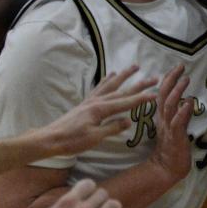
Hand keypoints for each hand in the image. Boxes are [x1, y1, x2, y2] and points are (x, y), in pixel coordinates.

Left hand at [37, 66, 156, 155]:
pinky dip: (107, 80)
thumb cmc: (72, 141)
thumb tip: (129, 121)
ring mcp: (91, 101)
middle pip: (122, 91)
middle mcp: (97, 101)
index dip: (142, 99)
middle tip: (154, 78)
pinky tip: (111, 75)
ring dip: (124, 76)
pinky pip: (100, 88)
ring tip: (134, 67)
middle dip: (139, 84)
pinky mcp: (86, 104)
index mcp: (101, 109)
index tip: (156, 94)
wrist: (50, 139)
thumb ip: (112, 127)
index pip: (126, 103)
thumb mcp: (95, 137)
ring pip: (111, 85)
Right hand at [149, 64, 193, 182]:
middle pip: (164, 96)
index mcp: (163, 118)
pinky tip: (189, 102)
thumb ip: (179, 116)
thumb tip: (187, 102)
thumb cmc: (172, 150)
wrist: (166, 170)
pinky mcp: (175, 138)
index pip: (162, 95)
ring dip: (177, 92)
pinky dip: (183, 112)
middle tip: (180, 66)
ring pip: (170, 106)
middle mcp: (164, 121)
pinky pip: (178, 123)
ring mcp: (169, 129)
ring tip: (185, 80)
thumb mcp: (175, 129)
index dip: (168, 80)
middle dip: (171, 80)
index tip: (176, 68)